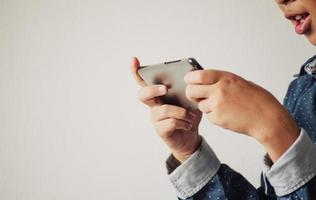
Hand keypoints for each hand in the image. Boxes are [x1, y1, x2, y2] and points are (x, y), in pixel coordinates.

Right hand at [131, 57, 201, 162]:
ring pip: (163, 110)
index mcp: (158, 94)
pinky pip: (171, 123)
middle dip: (153, 90)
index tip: (134, 60)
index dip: (136, 71)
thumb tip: (195, 72)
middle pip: (143, 94)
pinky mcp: (161, 130)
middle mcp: (153, 105)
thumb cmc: (188, 115)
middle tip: (165, 89)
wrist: (191, 136)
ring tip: (190, 115)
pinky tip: (188, 124)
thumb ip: (191, 87)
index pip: (144, 81)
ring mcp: (155, 118)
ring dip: (180, 111)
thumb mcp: (192, 99)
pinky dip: (183, 122)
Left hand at [185, 69, 299, 161]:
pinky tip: (228, 115)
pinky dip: (215, 116)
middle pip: (192, 91)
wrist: (267, 119)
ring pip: (200, 105)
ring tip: (223, 107)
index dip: (190, 78)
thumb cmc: (258, 101)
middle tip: (196, 96)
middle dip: (192, 94)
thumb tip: (207, 82)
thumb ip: (223, 82)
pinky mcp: (217, 118)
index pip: (199, 75)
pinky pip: (209, 116)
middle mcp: (219, 90)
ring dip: (206, 107)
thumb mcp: (240, 83)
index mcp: (226, 78)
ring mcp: (217, 105)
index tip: (188, 80)